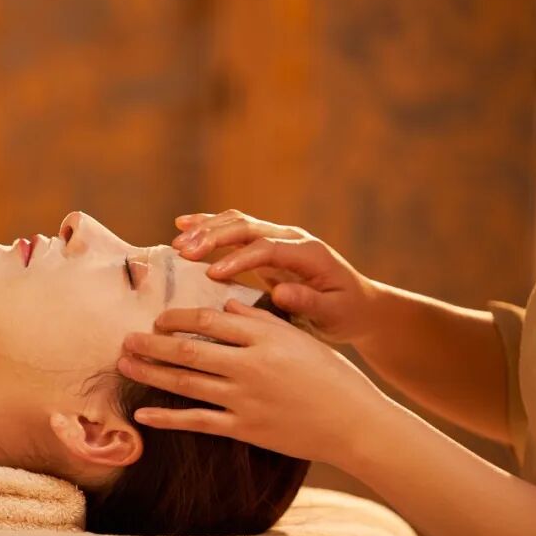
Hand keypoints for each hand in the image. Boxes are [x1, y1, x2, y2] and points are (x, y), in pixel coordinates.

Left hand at [117, 298, 395, 468]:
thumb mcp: (297, 338)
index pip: (207, 320)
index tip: (158, 319)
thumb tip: (223, 307)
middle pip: (187, 350)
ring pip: (185, 383)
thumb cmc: (330, 376)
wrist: (355, 424)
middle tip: (125, 339)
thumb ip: (259, 320)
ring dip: (150, 373)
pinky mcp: (244, 429)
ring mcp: (244, 399)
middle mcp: (249, 365)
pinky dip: (167, 418)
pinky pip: (197, 422)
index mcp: (263, 337)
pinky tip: (143, 414)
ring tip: (125, 365)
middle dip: (150, 344)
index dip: (176, 318)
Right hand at [171, 210, 378, 344]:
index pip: (268, 248)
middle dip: (213, 237)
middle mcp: (291, 238)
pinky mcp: (265, 244)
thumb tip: (280, 291)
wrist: (358, 304)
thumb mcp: (334, 314)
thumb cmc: (346, 312)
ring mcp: (277, 237)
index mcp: (308, 253)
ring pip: (237, 222)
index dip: (239, 259)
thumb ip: (308, 302)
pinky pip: (234, 229)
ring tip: (177, 242)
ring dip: (205, 229)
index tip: (212, 274)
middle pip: (247, 227)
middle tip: (183, 251)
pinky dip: (208, 226)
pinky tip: (183, 226)